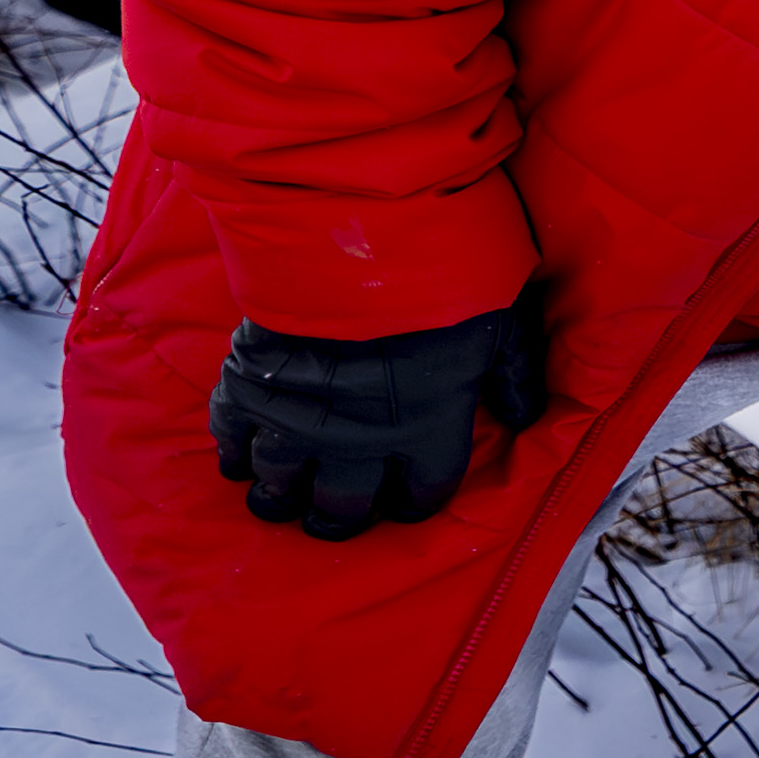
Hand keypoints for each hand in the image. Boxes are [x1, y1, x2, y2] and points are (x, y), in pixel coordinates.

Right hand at [210, 300, 544, 543]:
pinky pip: (233, 441)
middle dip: (336, 518)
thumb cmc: (445, 278)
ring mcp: (300, 422)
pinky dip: (233, 454)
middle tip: (329, 517)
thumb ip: (514, 373)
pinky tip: (238, 460)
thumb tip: (525, 412)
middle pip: (344, 508)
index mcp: (429, 433)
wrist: (360, 239)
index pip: (421, 497)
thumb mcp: (503, 324)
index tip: (401, 498)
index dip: (410, 503)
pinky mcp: (249, 392)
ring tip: (278, 497)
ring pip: (280, 484)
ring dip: (279, 495)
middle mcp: (362, 444)